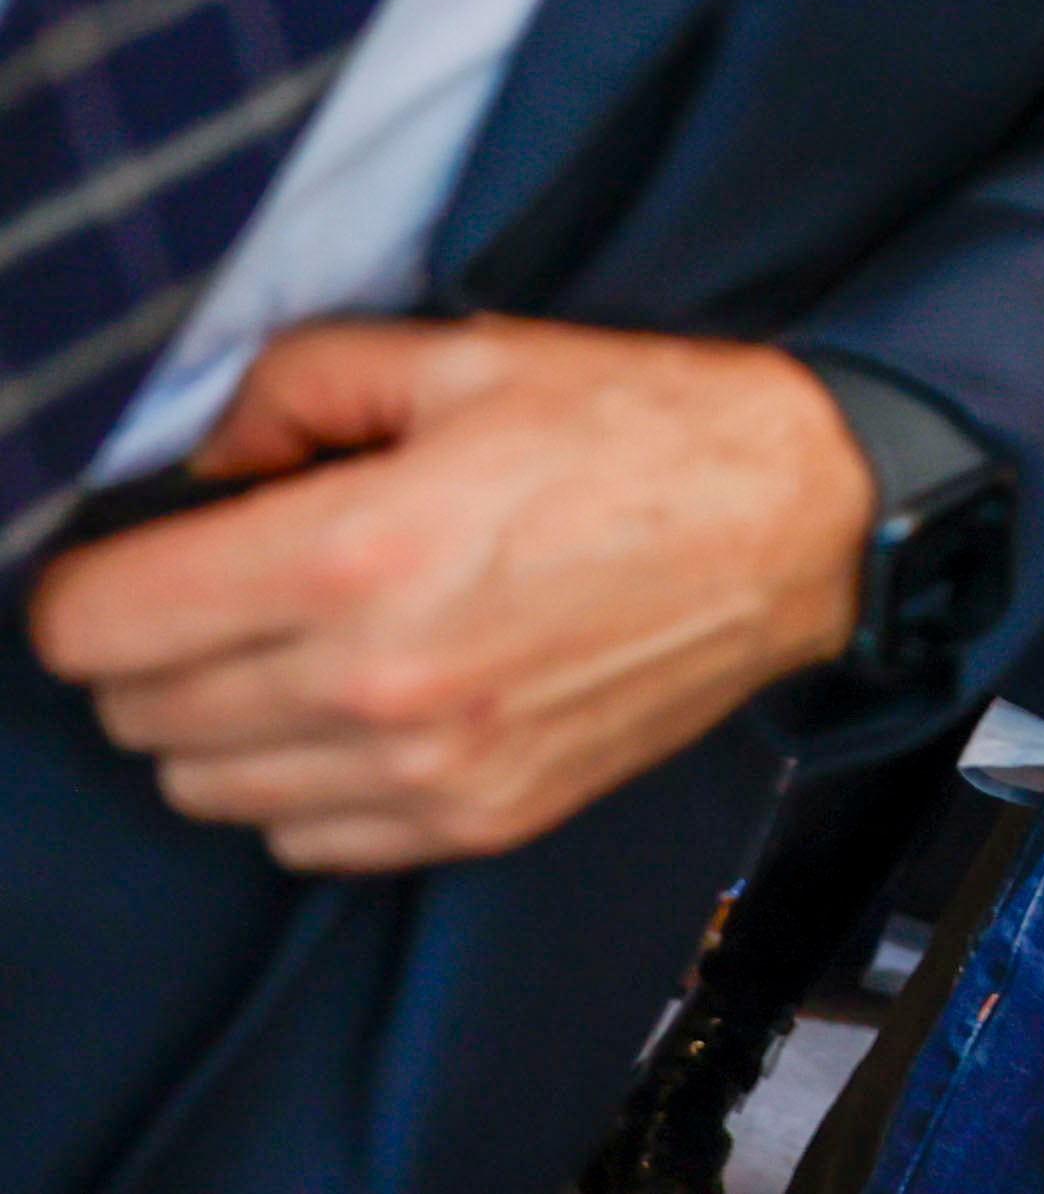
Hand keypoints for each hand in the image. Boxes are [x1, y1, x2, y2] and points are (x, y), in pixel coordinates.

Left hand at [27, 316, 875, 871]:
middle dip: (154, 647)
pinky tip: (362, 712)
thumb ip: (297, 385)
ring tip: (298, 650)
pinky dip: (303, 786)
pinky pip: (306, 841)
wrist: (803, 522)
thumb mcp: (460, 353)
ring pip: (208, 789)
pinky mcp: (484, 817)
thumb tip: (208, 459)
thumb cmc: (643, 427)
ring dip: (221, 723)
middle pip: (138, 716)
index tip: (132, 560)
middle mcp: (374, 681)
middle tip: (227, 587)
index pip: (96, 627)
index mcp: (352, 553)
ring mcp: (431, 767)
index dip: (90, 586)